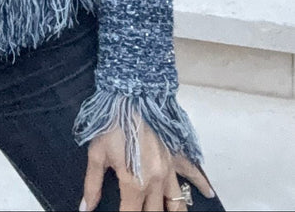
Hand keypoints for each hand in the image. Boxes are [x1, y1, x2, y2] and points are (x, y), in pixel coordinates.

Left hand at [80, 121, 214, 211]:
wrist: (130, 94)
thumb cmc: (110, 123)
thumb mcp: (96, 154)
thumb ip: (92, 185)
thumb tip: (86, 207)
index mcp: (134, 184)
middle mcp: (155, 183)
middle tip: (138, 211)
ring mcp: (169, 170)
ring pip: (177, 205)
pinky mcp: (176, 155)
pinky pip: (193, 173)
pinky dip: (202, 185)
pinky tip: (208, 194)